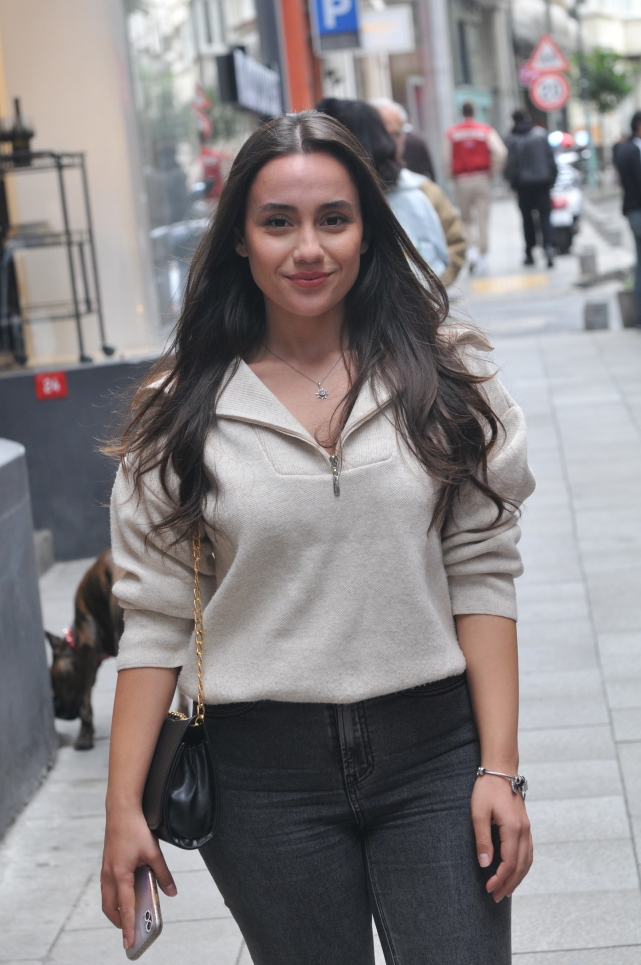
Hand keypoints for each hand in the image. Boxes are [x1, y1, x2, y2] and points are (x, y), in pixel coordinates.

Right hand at [101, 807, 176, 949]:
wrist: (121, 810)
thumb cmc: (135, 829)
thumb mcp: (154, 852)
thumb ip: (163, 874)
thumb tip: (172, 892)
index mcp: (120, 874)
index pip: (125, 907)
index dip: (129, 926)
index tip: (130, 942)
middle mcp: (109, 875)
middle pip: (111, 908)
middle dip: (120, 921)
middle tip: (131, 931)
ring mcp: (106, 870)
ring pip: (107, 898)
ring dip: (116, 910)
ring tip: (129, 916)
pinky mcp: (107, 864)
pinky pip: (108, 888)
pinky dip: (115, 897)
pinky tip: (127, 894)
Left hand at [471, 774, 531, 901]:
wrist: (501, 770)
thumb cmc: (487, 789)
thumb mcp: (478, 813)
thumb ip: (482, 839)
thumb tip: (485, 864)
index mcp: (513, 828)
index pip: (509, 862)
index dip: (499, 878)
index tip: (488, 888)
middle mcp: (524, 831)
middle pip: (521, 866)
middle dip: (509, 884)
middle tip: (496, 897)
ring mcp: (527, 829)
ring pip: (527, 861)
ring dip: (518, 878)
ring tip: (506, 890)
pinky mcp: (525, 826)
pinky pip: (528, 852)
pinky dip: (523, 866)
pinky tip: (515, 872)